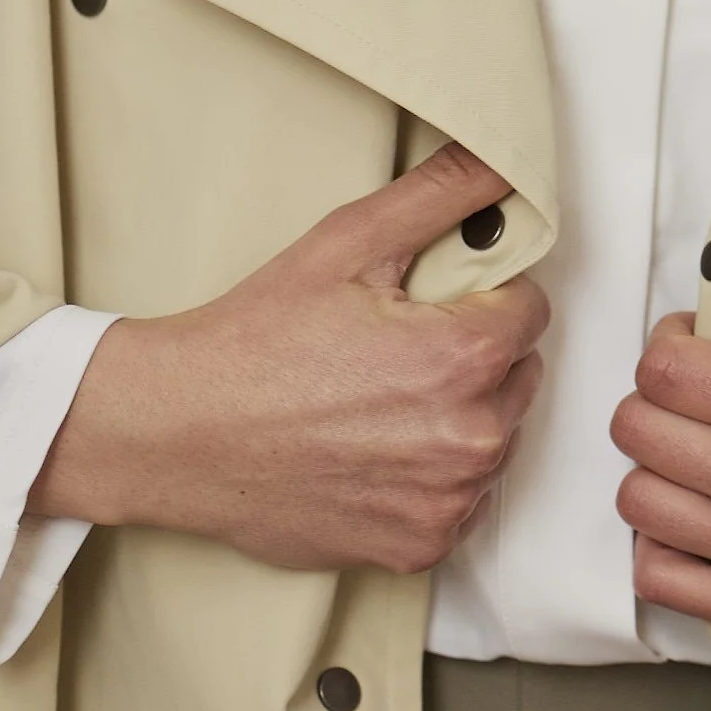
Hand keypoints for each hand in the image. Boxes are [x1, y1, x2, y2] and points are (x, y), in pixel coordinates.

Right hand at [29, 143, 548, 573]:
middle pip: (518, 377)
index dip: (482, 298)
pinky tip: (371, 453)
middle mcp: (469, 437)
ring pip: (493, 441)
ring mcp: (446, 499)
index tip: (431, 306)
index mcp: (464, 357)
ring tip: (376, 404)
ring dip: (456, 420)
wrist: (180, 432)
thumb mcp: (347, 244)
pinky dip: (429, 479)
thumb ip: (440, 197)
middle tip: (392, 354)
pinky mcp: (420, 545)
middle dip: (473, 359)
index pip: (530, 310)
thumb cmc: (255, 341)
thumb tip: (501, 164)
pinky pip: (460, 501)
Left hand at [611, 301, 710, 647]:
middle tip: (683, 404)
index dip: (664, 349)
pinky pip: (657, 575)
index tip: (683, 349)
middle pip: (639, 429)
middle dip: (651, 403)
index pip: (670, 370)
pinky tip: (693, 524)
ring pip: (637, 500)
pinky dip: (660, 544)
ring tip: (690, 466)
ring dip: (653, 473)